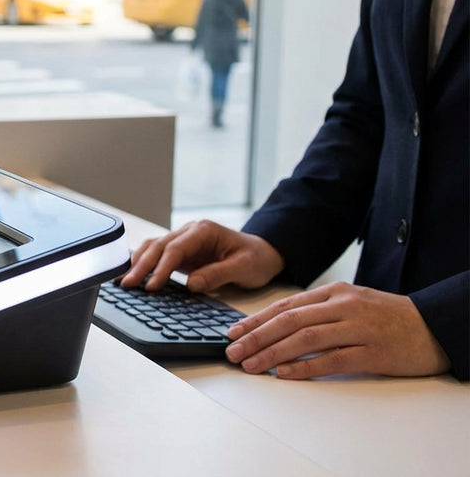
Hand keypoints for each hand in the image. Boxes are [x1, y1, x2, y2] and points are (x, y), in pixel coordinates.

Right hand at [121, 219, 283, 291]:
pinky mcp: (180, 253)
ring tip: (123, 280)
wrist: (263, 253)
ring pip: (152, 248)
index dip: (161, 268)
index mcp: (203, 231)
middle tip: (127, 284)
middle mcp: (189, 232)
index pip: (175, 249)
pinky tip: (133, 274)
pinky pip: (157, 256)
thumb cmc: (256, 258)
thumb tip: (191, 284)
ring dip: (137, 264)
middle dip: (141, 266)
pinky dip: (143, 264)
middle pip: (157, 246)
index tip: (152, 286)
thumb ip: (217, 274)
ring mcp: (183, 241)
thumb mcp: (244, 267)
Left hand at [225, 282, 451, 378]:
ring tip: (251, 365)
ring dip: (272, 353)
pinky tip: (284, 373)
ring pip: (305, 339)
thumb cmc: (388, 318)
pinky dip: (305, 367)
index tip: (233, 332)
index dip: (256, 319)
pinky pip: (332, 360)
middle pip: (289, 321)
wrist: (434, 327)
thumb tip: (276, 325)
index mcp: (335, 292)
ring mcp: (358, 329)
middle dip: (256, 337)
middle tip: (233, 352)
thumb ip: (318, 310)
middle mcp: (343, 306)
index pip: (286, 305)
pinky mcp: (372, 352)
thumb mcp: (351, 303)